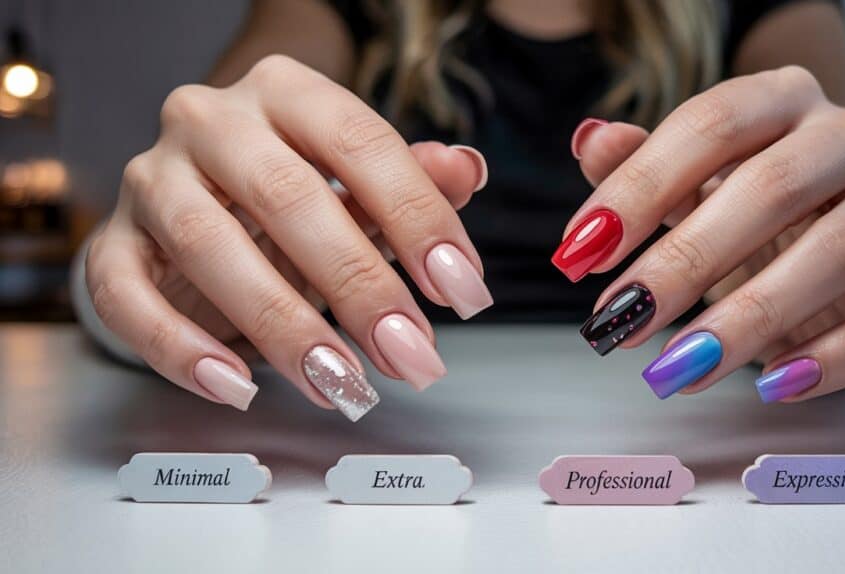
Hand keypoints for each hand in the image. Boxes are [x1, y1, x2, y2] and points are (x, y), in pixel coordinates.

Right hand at [86, 55, 491, 418]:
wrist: (200, 196)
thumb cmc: (294, 191)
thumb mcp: (359, 183)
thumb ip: (413, 180)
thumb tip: (466, 170)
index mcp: (285, 91)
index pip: (362, 144)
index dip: (420, 219)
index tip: (461, 291)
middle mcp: (210, 121)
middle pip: (288, 196)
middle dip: (359, 286)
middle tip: (409, 353)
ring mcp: (152, 179)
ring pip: (208, 245)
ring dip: (282, 325)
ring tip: (340, 383)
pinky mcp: (112, 242)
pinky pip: (126, 295)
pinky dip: (178, 348)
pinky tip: (237, 386)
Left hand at [560, 66, 844, 402]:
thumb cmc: (753, 205)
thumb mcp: (691, 181)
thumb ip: (639, 166)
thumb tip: (591, 142)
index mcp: (783, 98)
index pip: (709, 125)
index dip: (639, 190)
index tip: (579, 255)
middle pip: (772, 189)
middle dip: (685, 262)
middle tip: (621, 320)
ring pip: (838, 251)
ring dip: (751, 318)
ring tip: (679, 369)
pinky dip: (838, 357)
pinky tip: (773, 385)